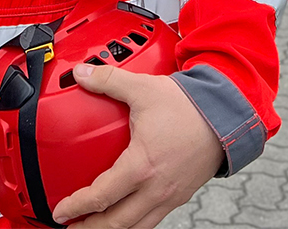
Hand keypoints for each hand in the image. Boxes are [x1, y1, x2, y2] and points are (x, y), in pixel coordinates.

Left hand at [50, 62, 223, 227]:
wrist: (226, 116)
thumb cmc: (188, 106)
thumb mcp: (143, 89)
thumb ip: (109, 81)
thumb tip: (82, 73)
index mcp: (141, 166)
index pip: (101, 196)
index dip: (77, 206)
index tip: (61, 211)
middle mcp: (156, 188)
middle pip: (117, 222)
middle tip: (71, 227)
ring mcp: (170, 195)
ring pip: (136, 226)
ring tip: (95, 228)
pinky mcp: (181, 195)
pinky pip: (153, 218)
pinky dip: (135, 223)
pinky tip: (127, 215)